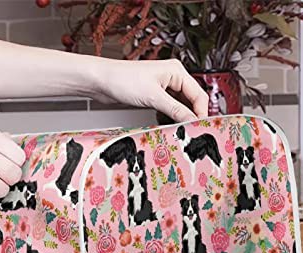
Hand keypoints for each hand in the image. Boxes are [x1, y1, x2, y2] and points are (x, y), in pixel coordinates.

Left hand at [89, 59, 208, 122]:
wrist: (102, 81)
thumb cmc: (123, 79)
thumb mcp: (153, 97)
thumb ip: (175, 110)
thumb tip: (191, 120)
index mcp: (176, 71)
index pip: (199, 94)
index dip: (201, 112)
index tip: (200, 127)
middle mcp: (171, 77)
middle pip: (190, 101)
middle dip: (189, 116)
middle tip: (189, 131)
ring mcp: (162, 87)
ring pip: (179, 106)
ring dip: (178, 118)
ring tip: (177, 129)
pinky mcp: (153, 96)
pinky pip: (167, 109)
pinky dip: (168, 117)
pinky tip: (165, 124)